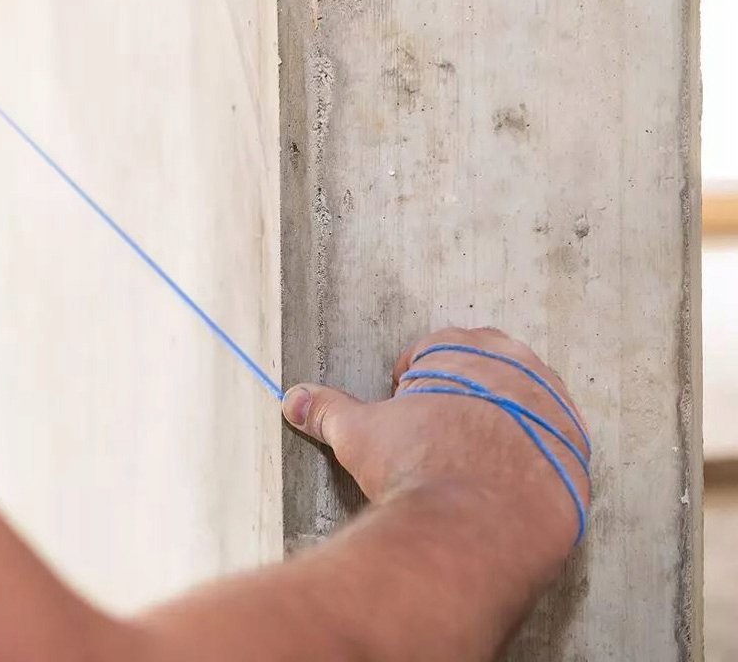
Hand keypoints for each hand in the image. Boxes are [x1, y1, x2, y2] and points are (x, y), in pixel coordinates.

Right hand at [283, 327, 590, 563]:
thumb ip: (328, 409)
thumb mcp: (360, 433)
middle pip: (490, 368)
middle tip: (434, 429)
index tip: (404, 403)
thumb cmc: (416, 467)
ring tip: (468, 459)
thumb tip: (293, 400)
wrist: (471, 529)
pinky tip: (501, 486)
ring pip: (528, 406)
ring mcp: (559, 415)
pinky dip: (531, 462)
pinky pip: (557, 451)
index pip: (441, 345)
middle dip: (462, 392)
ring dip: (501, 424)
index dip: (415, 376)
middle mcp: (523, 371)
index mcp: (469, 350)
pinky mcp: (581, 461)